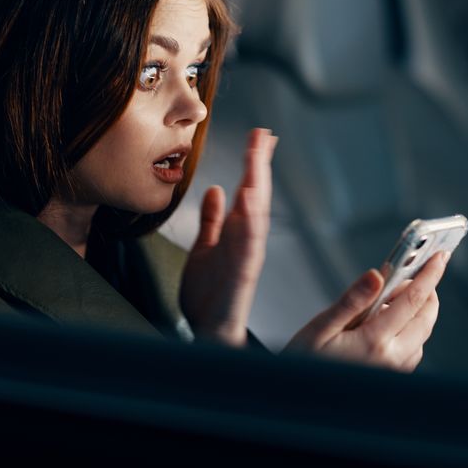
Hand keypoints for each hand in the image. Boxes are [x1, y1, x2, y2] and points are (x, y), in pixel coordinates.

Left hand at [179, 128, 276, 347]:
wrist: (208, 331)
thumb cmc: (209, 295)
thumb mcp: (204, 248)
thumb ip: (212, 221)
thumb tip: (215, 190)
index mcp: (238, 232)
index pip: (250, 189)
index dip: (254, 162)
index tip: (259, 135)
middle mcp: (246, 240)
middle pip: (257, 195)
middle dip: (260, 165)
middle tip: (263, 135)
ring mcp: (246, 256)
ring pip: (256, 215)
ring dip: (258, 186)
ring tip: (257, 159)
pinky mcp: (242, 274)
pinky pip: (248, 244)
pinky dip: (250, 221)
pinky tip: (246, 200)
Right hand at [284, 251, 447, 372]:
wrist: (301, 401)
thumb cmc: (305, 362)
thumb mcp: (321, 326)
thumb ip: (353, 300)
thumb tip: (377, 276)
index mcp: (374, 342)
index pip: (413, 300)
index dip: (429, 275)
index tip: (440, 256)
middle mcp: (392, 359)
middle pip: (426, 318)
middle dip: (429, 291)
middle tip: (418, 271)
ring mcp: (395, 371)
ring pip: (422, 334)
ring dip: (418, 312)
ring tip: (395, 296)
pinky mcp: (393, 377)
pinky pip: (413, 349)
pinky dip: (411, 330)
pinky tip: (390, 322)